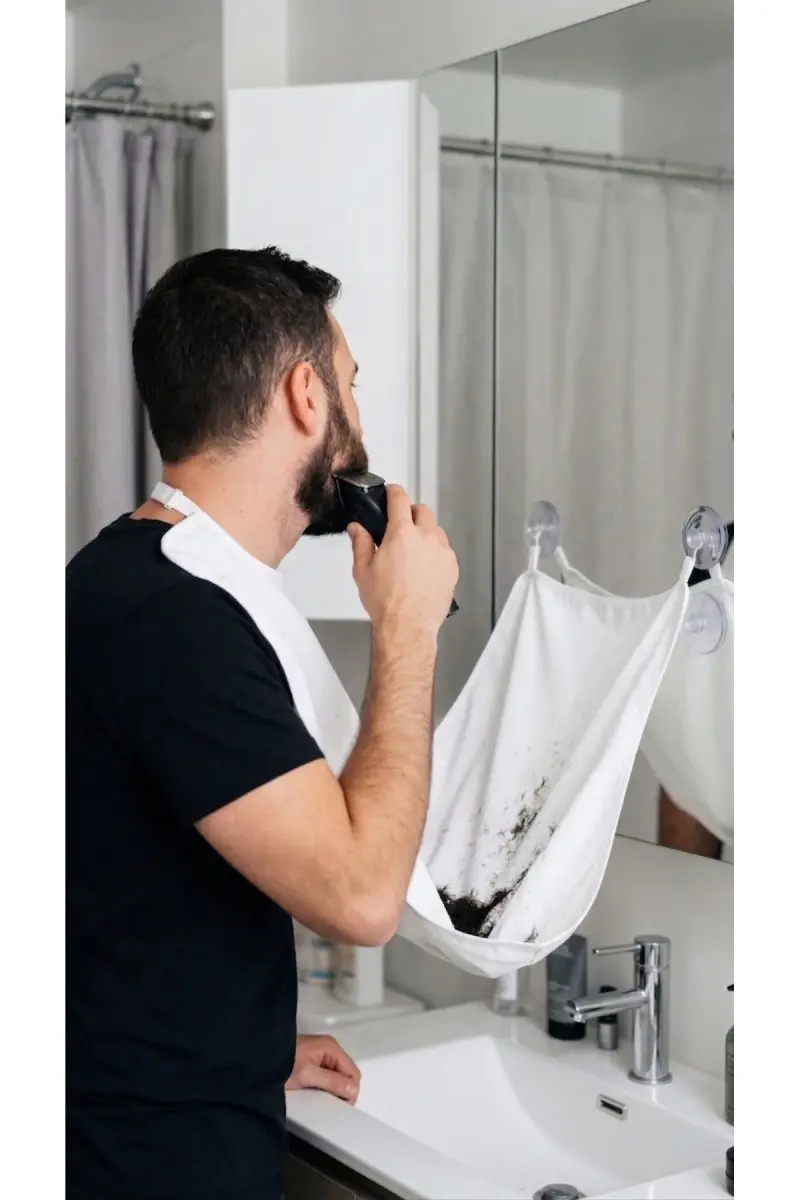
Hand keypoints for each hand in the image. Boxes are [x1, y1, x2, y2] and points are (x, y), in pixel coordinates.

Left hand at [285, 1034, 360, 1104]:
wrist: (259, 1058)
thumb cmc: (285, 1065)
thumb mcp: (308, 1075)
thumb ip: (332, 1082)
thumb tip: (354, 1090)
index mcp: (332, 1048)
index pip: (353, 1072)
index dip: (349, 1091)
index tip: (338, 1106)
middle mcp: (329, 1048)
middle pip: (345, 1073)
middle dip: (341, 1089)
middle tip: (327, 1104)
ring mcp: (319, 1054)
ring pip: (336, 1075)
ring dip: (331, 1088)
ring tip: (318, 1099)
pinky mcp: (311, 1060)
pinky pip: (325, 1074)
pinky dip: (323, 1084)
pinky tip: (314, 1092)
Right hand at [348, 484, 457, 636]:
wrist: (408, 627)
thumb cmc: (386, 602)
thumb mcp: (363, 570)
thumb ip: (361, 543)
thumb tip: (357, 528)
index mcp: (402, 534)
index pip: (400, 499)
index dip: (393, 492)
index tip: (391, 492)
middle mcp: (426, 538)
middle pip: (422, 510)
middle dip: (410, 513)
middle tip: (399, 526)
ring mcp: (443, 552)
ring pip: (435, 530)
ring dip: (424, 532)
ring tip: (411, 551)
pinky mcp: (452, 567)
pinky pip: (445, 550)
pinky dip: (434, 551)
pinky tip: (422, 567)